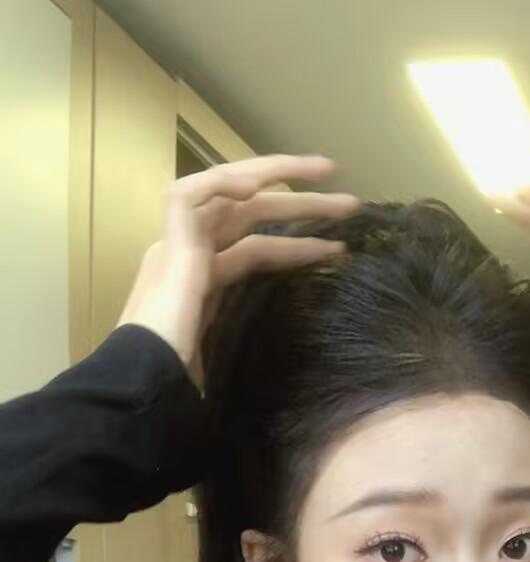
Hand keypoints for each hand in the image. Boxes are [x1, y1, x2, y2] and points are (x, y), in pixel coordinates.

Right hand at [115, 154, 360, 389]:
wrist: (146, 383)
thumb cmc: (183, 383)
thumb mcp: (228, 359)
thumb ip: (247, 344)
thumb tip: (281, 371)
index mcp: (203, 282)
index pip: (255, 248)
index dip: (297, 246)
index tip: (338, 249)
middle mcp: (189, 257)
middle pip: (250, 215)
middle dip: (300, 203)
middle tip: (350, 203)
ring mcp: (177, 248)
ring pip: (231, 197)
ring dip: (281, 182)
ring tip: (330, 178)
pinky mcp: (168, 245)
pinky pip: (189, 196)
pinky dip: (221, 184)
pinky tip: (258, 186)